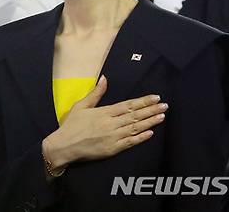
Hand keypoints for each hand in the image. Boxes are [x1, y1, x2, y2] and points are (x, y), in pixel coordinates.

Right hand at [42, 76, 166, 171]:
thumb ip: (95, 93)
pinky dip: (141, 138)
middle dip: (151, 110)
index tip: (155, 97)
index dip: (143, 101)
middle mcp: (110, 124)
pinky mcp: (112, 149)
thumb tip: (104, 79)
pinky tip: (150, 133)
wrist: (64, 146)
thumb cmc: (71, 125)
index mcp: (104, 112)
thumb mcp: (81, 106)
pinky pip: (130, 142)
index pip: (128, 105)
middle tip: (165, 105)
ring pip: (135, 128)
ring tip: (162, 116)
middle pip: (135, 115)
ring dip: (150, 122)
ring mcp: (112, 137)